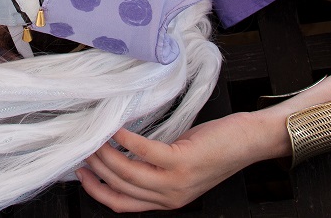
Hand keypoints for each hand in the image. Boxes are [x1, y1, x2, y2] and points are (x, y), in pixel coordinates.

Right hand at [77, 114, 265, 211]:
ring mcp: (176, 181)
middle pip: (120, 188)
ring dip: (106, 154)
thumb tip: (122, 148)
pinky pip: (145, 151)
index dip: (97, 190)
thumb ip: (155, 165)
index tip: (80, 173)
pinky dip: (127, 139)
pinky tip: (117, 127)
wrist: (250, 142)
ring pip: (128, 172)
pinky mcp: (183, 161)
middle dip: (95, 169)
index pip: (122, 204)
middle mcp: (169, 196)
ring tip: (94, 136)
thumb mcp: (181, 165)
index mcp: (167, 200)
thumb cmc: (217, 148)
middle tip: (81, 147)